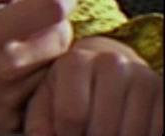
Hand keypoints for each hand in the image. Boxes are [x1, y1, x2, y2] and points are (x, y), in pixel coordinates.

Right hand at [0, 0, 74, 135]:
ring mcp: (11, 98)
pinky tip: (14, 78)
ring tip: (23, 50)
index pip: (49, 13)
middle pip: (61, 41)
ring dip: (46, 55)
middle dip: (57, 26)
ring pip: (53, 70)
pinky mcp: (11, 121)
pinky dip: (34, 84)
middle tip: (41, 22)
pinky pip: (39, 97)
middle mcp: (6, 67)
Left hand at [23, 35, 163, 135]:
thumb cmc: (68, 93)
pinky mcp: (163, 91)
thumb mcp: (46, 103)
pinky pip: (156, 129)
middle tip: (86, 134)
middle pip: (103, 129)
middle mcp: (112, 63)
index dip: (66, 135)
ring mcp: (142, 76)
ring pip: (132, 134)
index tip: (65, 133)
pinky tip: (123, 131)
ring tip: (101, 133)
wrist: (106, 73)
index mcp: (76, 62)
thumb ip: (39, 123)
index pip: (72, 116)